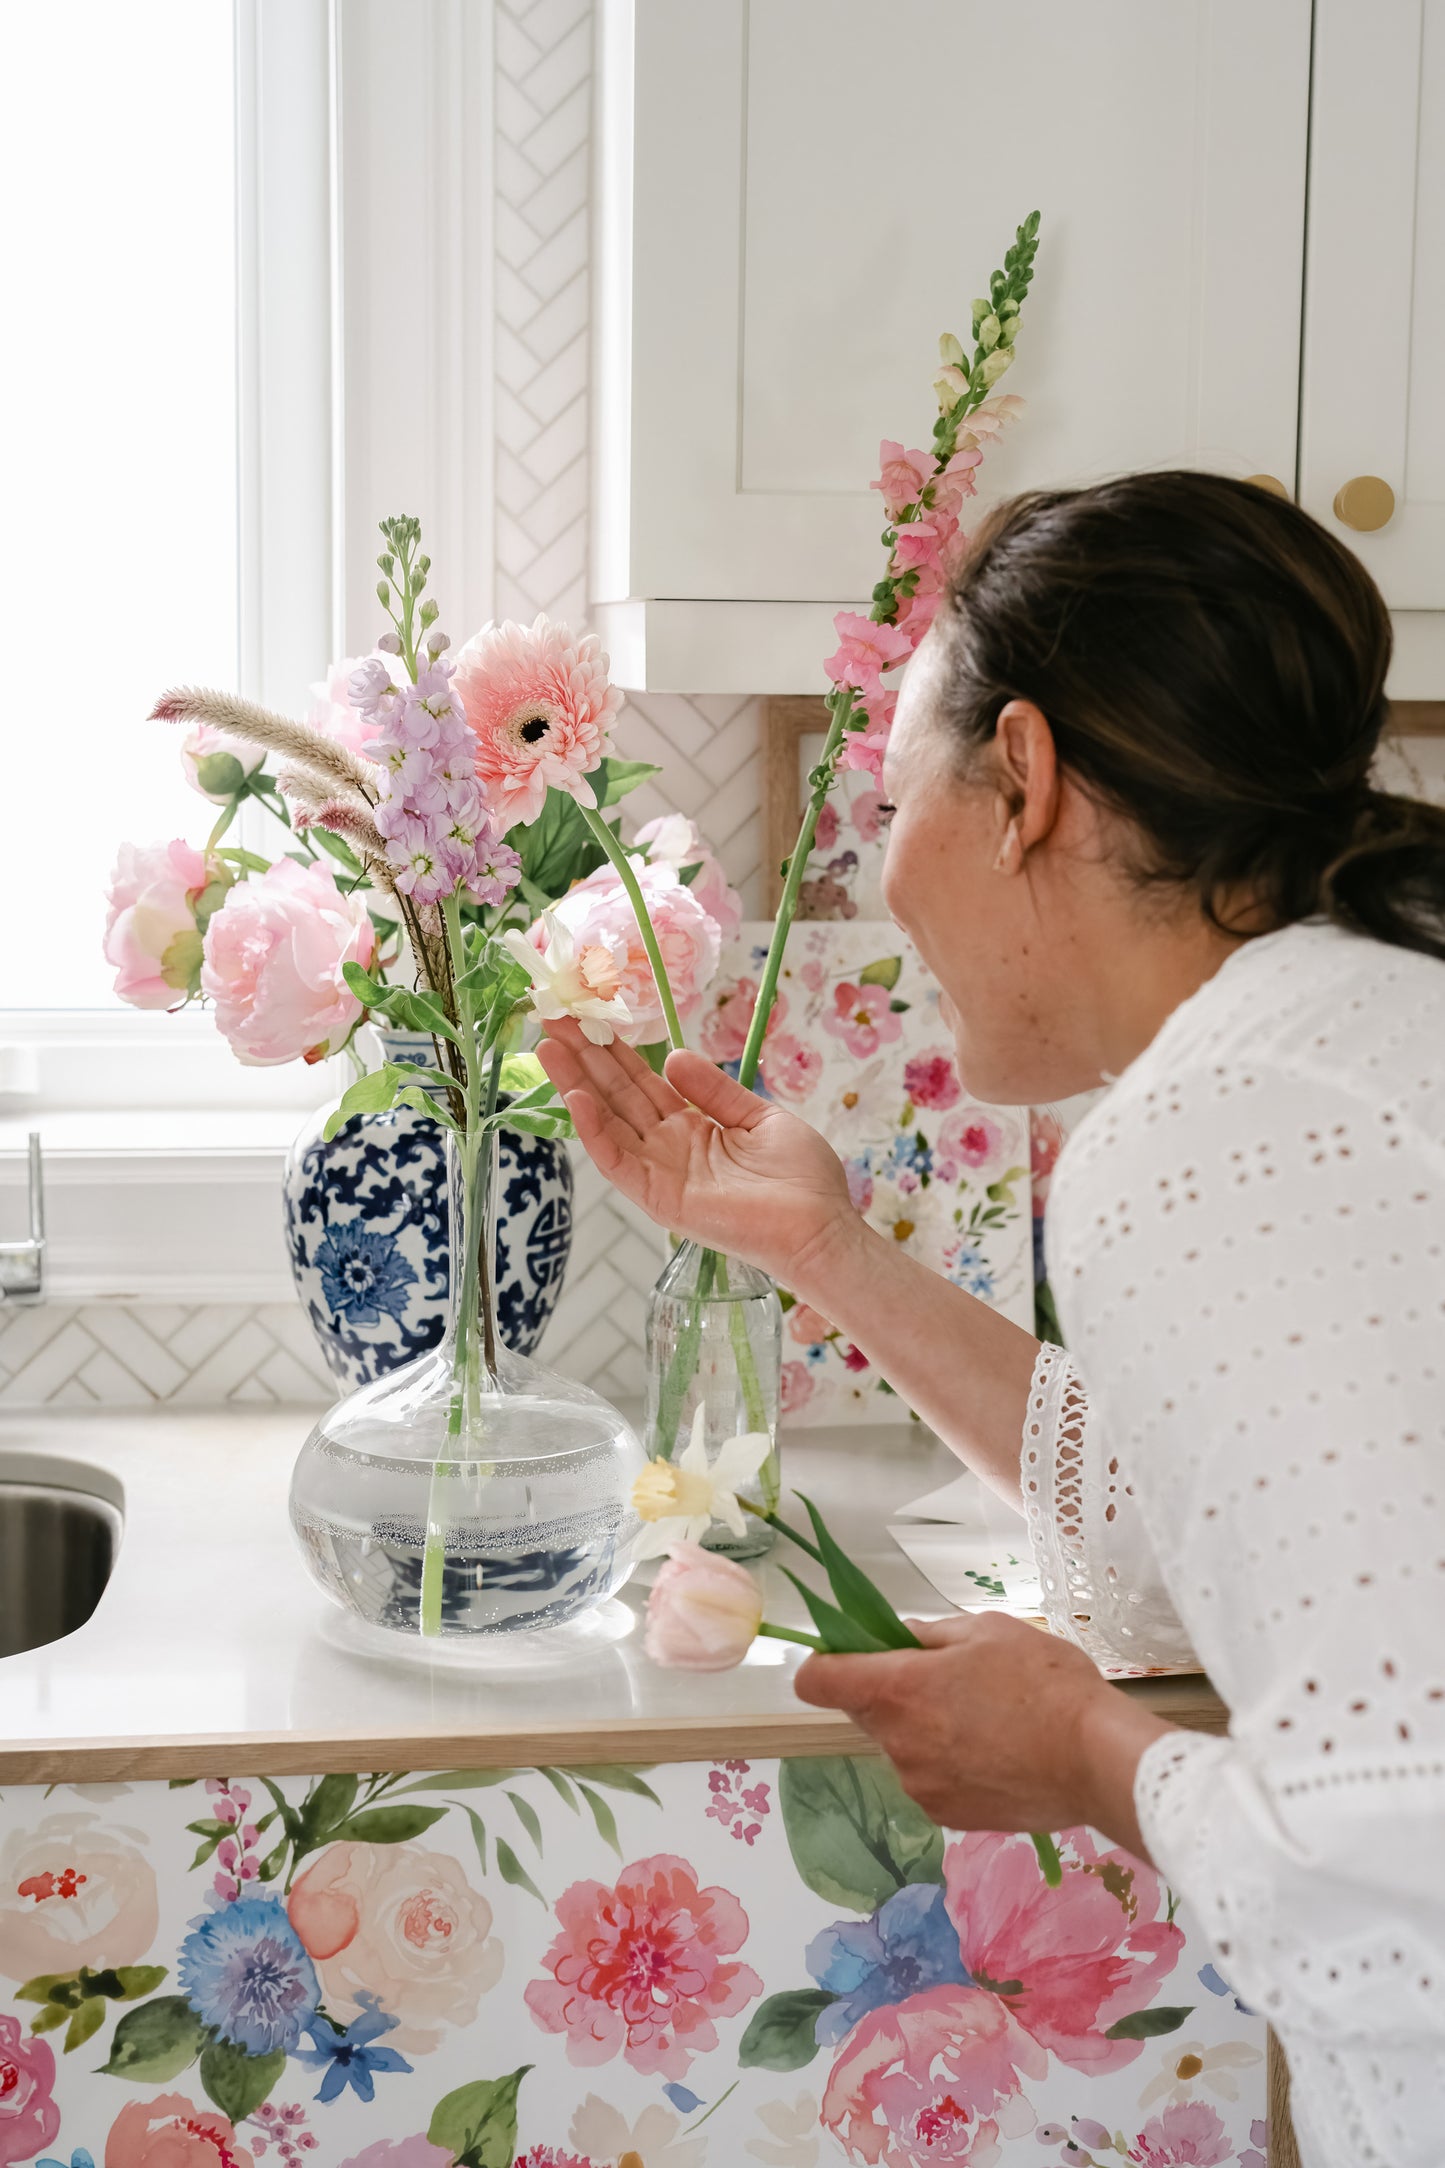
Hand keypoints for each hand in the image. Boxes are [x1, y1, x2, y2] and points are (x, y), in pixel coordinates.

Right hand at [537, 1019, 861, 1297]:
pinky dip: (595, 1131)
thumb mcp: (759, 1117)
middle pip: (615, 1095)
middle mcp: (667, 1149)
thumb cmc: (800, 1179)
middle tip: (550, 1016)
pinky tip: (577, 1097)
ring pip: (607, 1122)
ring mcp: (659, 1173)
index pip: (641, 1082)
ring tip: (549, 1045)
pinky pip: (619, 1162)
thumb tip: (672, 1055)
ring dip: (575, 1084)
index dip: (613, 1051)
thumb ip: (714, 1090)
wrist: (819, 1227)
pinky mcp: (659, 1198)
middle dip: (583, 1056)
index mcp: (691, 1128)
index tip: (588, 1016)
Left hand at [794, 1614, 1172, 1853]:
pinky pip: (929, 1779)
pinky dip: (948, 1764)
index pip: (818, 1680)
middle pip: (865, 1712)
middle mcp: (897, 1743)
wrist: (1095, 1760)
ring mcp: (919, 1785)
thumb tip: (900, 1641)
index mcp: (898, 1690)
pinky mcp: (946, 1815)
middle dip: (891, 1693)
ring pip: (901, 1747)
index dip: (825, 1663)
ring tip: (985, 1720)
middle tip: (948, 1680)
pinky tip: (995, 1753)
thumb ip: (931, 1636)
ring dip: (924, 1731)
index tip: (851, 1655)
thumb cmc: (1044, 1683)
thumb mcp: (988, 1632)